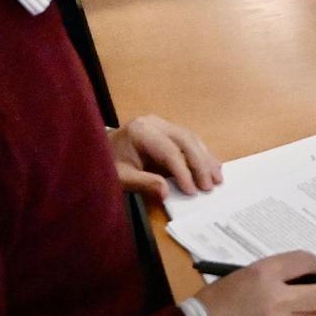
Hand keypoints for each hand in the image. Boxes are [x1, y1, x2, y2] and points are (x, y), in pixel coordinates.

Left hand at [107, 115, 221, 202]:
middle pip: (186, 140)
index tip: (193, 191)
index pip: (169, 151)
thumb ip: (144, 183)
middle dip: (201, 164)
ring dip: (206, 158)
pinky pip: (189, 139)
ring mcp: (162, 123)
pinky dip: (201, 154)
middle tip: (211, 185)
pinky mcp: (167, 129)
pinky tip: (212, 166)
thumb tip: (167, 193)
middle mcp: (155, 122)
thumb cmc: (108, 164)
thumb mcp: (121, 178)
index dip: (183, 171)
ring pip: (191, 138)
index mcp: (141, 131)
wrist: (97, 150)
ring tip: (218, 177)